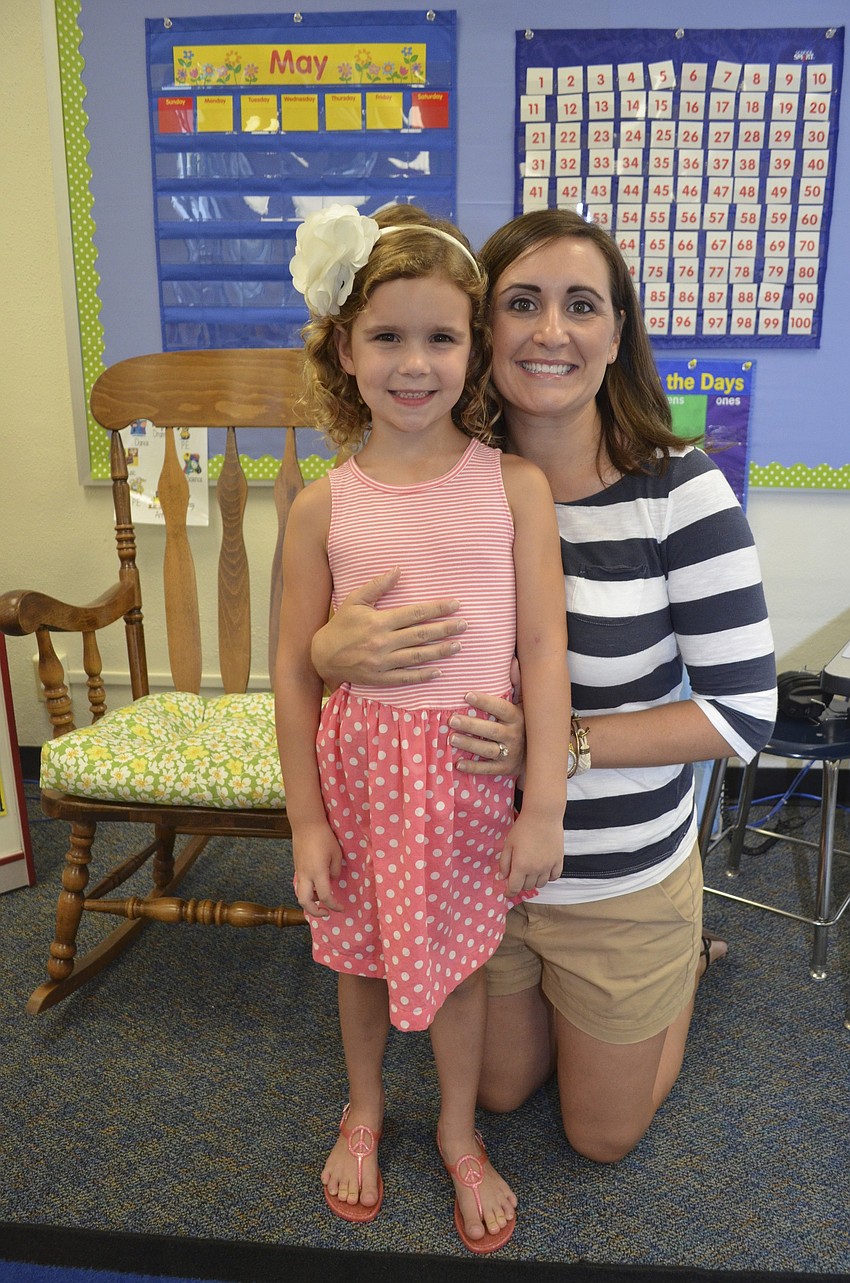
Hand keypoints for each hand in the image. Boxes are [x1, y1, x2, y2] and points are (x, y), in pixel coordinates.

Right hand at [293, 822, 344, 916]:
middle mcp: (306, 875)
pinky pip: (300, 885)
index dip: (334, 906)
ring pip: (299, 894)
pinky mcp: (297, 867)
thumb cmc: (324, 836)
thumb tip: (332, 879)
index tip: (341, 908)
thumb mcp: (336, 853)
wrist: (306, 824)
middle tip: (326, 912)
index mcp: (317, 873)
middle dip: (315, 912)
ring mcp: (299, 871)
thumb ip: (335, 870)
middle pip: (305, 902)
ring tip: (321, 899)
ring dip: (310, 901)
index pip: (325, 896)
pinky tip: (316, 886)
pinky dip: (307, 891)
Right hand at [310, 567, 467, 689]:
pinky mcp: (380, 678)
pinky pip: (406, 677)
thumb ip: (378, 586)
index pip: (415, 613)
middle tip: (464, 625)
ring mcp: (383, 662)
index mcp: (379, 622)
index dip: (437, 608)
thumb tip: (398, 570)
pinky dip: (423, 675)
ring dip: (440, 651)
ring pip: (418, 656)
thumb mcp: (355, 601)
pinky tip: (438, 671)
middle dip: (445, 629)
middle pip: (421, 634)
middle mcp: (383, 642)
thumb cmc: (341, 626)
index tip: (455, 605)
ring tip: (457, 646)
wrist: (322, 656)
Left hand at [450, 660, 525, 776]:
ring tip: (451, 738)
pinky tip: (458, 764)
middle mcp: (514, 735)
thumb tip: (514, 660)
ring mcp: (510, 753)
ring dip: (469, 745)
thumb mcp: (524, 703)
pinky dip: (473, 767)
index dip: (485, 702)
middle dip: (471, 725)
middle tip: (451, 719)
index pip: (500, 708)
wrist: (538, 754)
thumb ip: (517, 683)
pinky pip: (488, 769)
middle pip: (491, 730)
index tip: (466, 695)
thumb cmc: (525, 722)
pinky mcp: (505, 768)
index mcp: (518, 716)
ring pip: (488, 749)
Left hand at [500, 812, 563, 896]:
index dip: (509, 893)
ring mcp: (549, 866)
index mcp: (521, 866)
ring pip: (541, 884)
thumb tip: (503, 877)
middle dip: (520, 885)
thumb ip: (504, 863)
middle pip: (527, 887)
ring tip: (529, 873)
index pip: (514, 888)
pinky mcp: (559, 861)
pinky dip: (547, 877)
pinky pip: (554, 877)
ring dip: (533, 882)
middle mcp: (535, 870)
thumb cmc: (523, 828)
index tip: (507, 893)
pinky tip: (543, 871)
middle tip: (517, 877)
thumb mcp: (508, 844)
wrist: (543, 816)